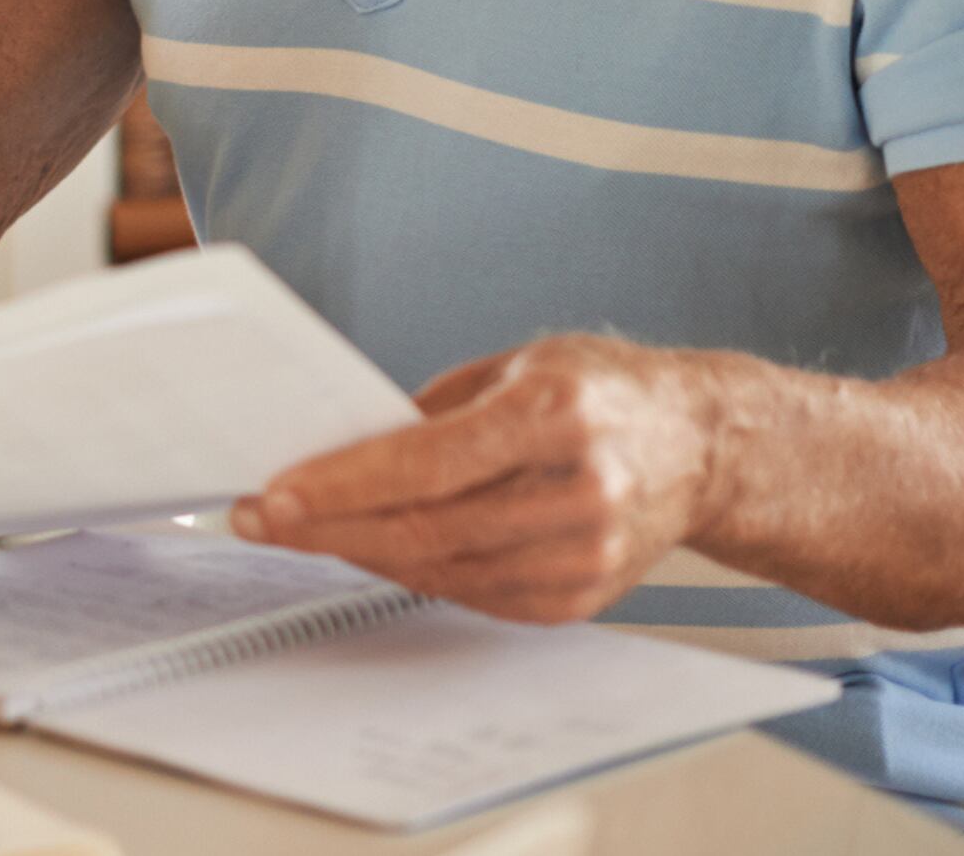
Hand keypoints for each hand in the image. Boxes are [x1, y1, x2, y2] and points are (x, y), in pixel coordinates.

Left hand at [231, 334, 722, 623]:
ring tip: (301, 531)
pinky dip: (415, 573)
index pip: (424, 463)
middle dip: (327, 527)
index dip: (339, 485)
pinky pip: (474, 594)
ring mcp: (586, 554)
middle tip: (260, 519)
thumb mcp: (516, 366)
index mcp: (554, 415)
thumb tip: (343, 448)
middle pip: (425, 528)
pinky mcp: (583, 596)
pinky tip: (374, 550)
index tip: (273, 493)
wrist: (703, 445)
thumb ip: (433, 413)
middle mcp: (576, 491)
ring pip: (441, 570)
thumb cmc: (600, 389)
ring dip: (360, 554)